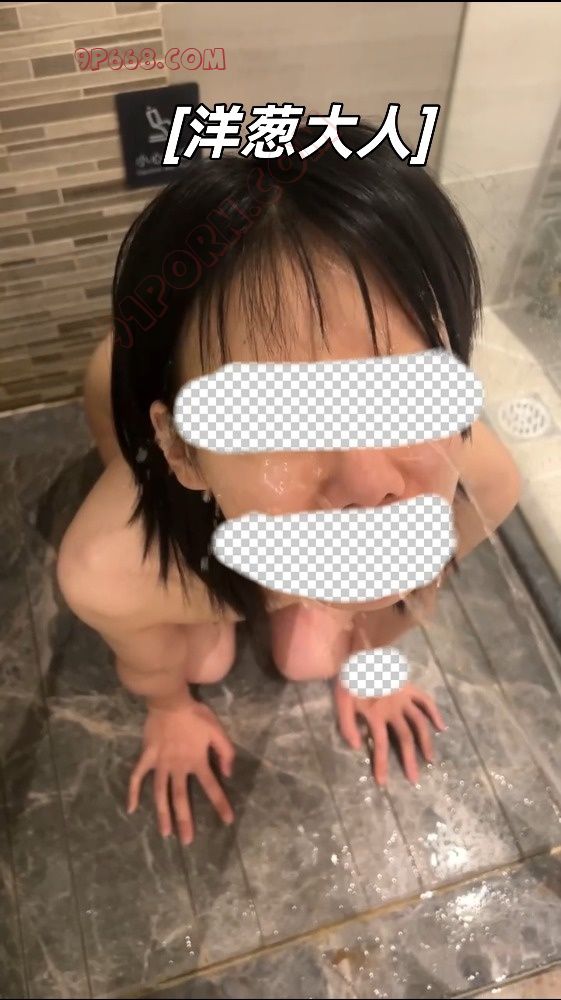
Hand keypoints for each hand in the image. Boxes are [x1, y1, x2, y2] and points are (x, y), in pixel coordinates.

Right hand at [127, 697, 234, 843]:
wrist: (169, 701)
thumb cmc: (195, 715)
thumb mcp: (217, 730)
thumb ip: (225, 751)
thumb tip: (228, 773)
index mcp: (197, 761)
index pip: (212, 787)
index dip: (220, 804)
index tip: (228, 821)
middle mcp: (178, 767)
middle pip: (181, 798)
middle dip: (185, 820)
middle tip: (186, 842)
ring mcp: (160, 764)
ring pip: (160, 793)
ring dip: (162, 814)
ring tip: (165, 833)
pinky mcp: (146, 757)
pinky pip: (138, 776)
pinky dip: (133, 792)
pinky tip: (131, 808)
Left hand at [334, 680, 445, 784]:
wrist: (359, 652)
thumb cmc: (349, 678)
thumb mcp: (341, 701)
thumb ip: (348, 724)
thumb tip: (357, 747)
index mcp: (376, 714)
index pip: (381, 745)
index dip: (382, 765)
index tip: (384, 783)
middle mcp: (394, 709)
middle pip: (405, 738)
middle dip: (409, 760)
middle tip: (414, 779)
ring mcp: (404, 698)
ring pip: (419, 723)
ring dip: (426, 742)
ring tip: (430, 759)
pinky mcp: (409, 688)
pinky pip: (425, 701)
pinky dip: (434, 713)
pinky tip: (441, 727)